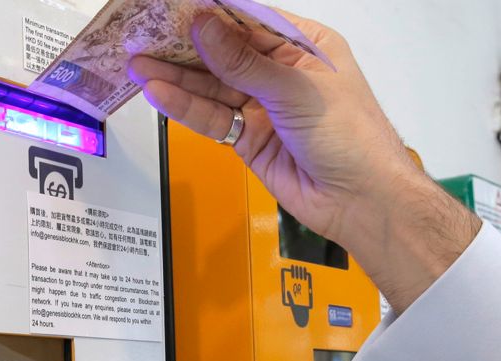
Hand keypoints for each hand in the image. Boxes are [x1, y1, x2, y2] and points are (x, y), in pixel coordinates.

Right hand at [128, 11, 481, 312]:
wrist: (361, 202)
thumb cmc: (352, 138)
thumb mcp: (296, 90)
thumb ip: (244, 63)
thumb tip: (205, 28)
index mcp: (306, 47)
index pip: (250, 21)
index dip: (212, 14)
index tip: (177, 7)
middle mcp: (282, 73)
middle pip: (224, 53)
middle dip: (185, 46)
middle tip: (145, 35)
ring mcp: (262, 107)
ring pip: (211, 87)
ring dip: (176, 77)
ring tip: (138, 65)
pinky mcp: (247, 139)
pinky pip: (211, 118)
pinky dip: (185, 107)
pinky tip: (159, 93)